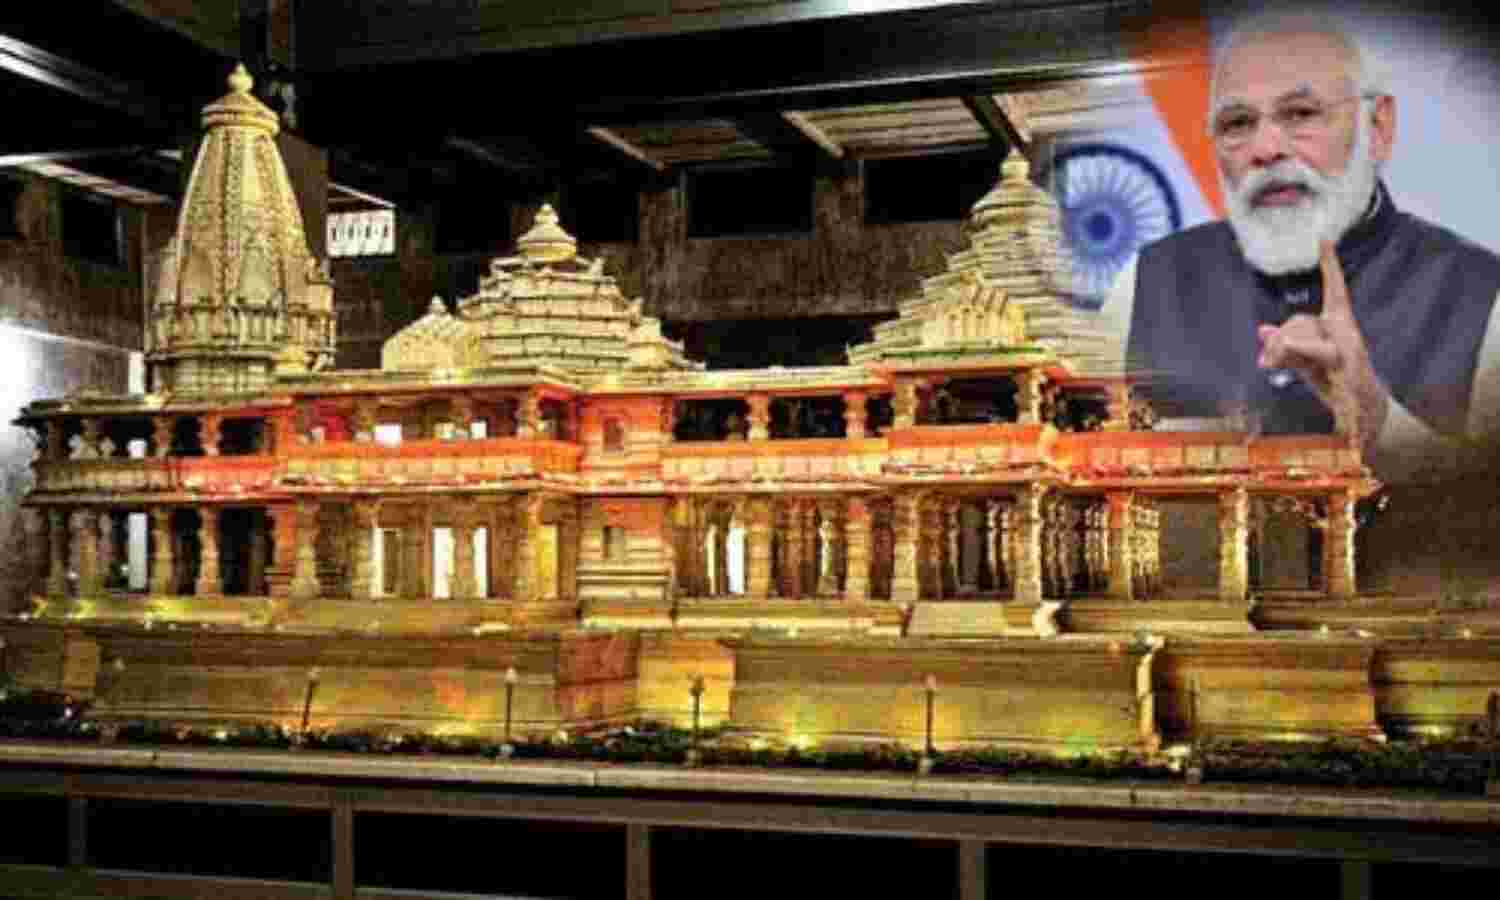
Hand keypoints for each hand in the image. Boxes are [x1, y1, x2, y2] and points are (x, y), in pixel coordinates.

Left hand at [1256, 241, 1390, 454]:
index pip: (1334, 287)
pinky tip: (1314, 352)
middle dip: (1280, 344)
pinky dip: (1299, 351)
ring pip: (1295, 337)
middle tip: (1279, 365)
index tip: (1324, 239)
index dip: (1330, 264)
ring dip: (1285, 358)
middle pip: (1296, 321)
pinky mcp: (1344, 361)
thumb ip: (1283, 346)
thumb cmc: (1331, 381)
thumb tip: (1262, 330)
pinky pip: (1313, 349)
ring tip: (1302, 372)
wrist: (1359, 409)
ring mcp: (1347, 343)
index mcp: (1337, 322)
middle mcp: (1343, 327)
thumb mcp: (1302, 361)